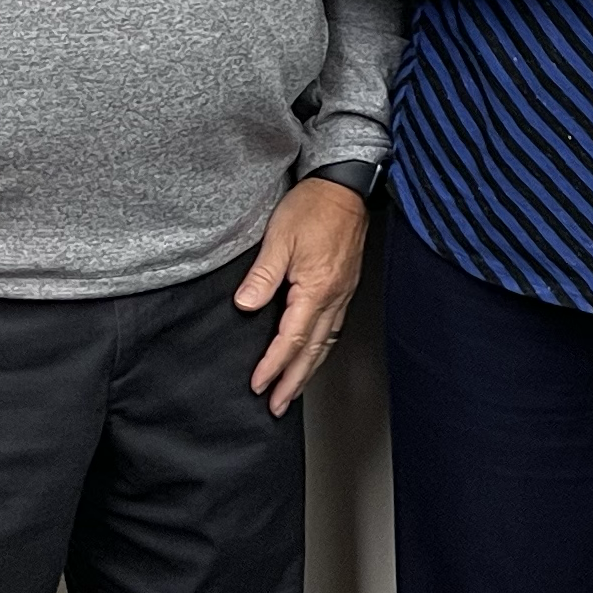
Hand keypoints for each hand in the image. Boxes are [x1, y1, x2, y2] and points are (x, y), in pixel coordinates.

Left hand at [237, 177, 369, 415]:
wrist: (344, 185)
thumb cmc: (314, 206)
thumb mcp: (279, 237)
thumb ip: (263, 275)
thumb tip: (246, 306)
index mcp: (316, 288)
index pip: (291, 338)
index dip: (273, 365)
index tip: (258, 385)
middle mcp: (334, 296)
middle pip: (313, 351)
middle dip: (294, 382)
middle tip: (278, 406)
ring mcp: (343, 292)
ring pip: (326, 342)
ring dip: (308, 370)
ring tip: (294, 389)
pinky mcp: (346, 285)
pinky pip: (334, 328)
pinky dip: (321, 348)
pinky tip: (314, 353)